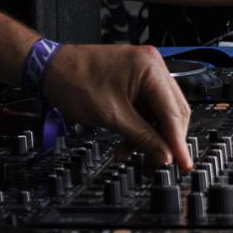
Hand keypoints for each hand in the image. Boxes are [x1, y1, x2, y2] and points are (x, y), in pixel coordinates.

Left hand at [43, 43, 192, 169]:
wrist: (49, 70)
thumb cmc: (73, 81)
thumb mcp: (112, 116)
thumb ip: (143, 137)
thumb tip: (165, 156)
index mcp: (150, 67)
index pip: (174, 111)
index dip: (179, 142)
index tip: (183, 165)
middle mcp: (151, 66)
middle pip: (171, 113)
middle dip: (164, 142)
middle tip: (158, 165)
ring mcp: (142, 74)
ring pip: (158, 115)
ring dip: (149, 139)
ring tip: (137, 159)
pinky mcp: (132, 83)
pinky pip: (145, 111)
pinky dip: (139, 130)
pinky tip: (126, 145)